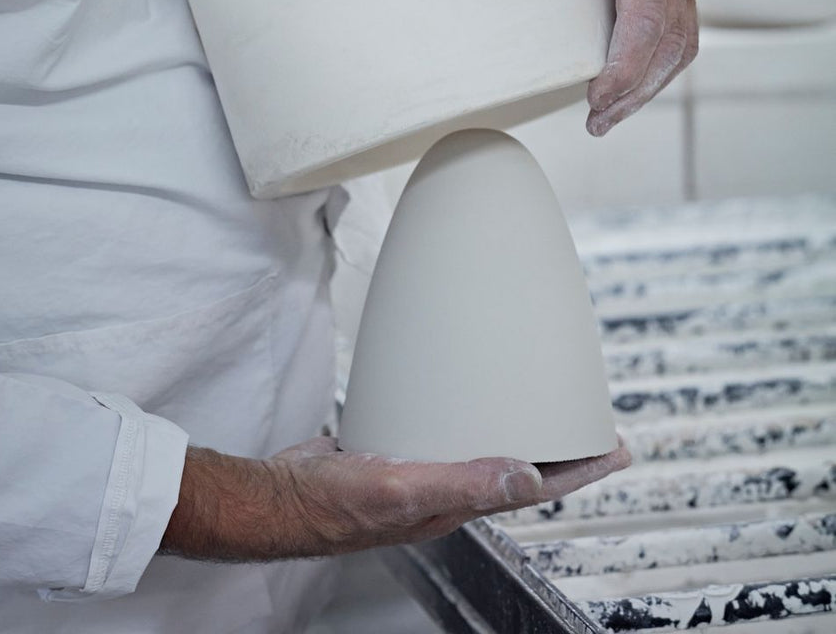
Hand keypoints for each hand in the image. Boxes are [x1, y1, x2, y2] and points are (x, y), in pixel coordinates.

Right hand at [159, 438, 630, 560]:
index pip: (537, 486)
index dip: (582, 468)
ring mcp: (421, 471)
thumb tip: (529, 475)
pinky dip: (466, 411)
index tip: (620, 447)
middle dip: (559, 447)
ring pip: (484, 448)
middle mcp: (448, 489)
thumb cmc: (331, 504)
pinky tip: (460, 390)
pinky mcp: (395, 448)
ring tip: (539, 400)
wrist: (275, 497)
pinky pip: (446, 429)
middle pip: (519, 467)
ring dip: (516, 427)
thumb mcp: (401, 488)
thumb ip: (463, 481)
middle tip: (590, 419)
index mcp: (458, 502)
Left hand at [512, 0, 695, 136]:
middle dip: (637, 89)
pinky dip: (655, 53)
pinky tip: (626, 67)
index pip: (646, 20)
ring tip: (609, 109)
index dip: (624, 69)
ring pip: (680, 35)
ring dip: (650, 78)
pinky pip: (675, 18)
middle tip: (596, 121)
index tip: (597, 100)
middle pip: (671, 41)